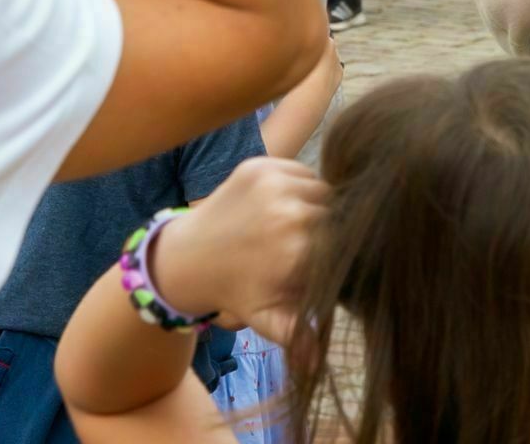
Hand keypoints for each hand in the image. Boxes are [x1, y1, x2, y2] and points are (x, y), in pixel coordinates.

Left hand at [147, 156, 326, 341]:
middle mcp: (290, 212)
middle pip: (334, 211)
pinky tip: (279, 205)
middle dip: (327, 226)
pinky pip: (300, 171)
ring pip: (320, 188)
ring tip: (291, 225)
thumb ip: (299, 336)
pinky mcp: (260, 165)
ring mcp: (273, 184)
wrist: (186, 258)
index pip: (343, 239)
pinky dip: (297, 185)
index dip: (338, 250)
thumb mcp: (267, 317)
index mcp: (299, 251)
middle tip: (304, 244)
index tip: (323, 261)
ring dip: (314, 203)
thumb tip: (317, 364)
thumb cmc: (235, 289)